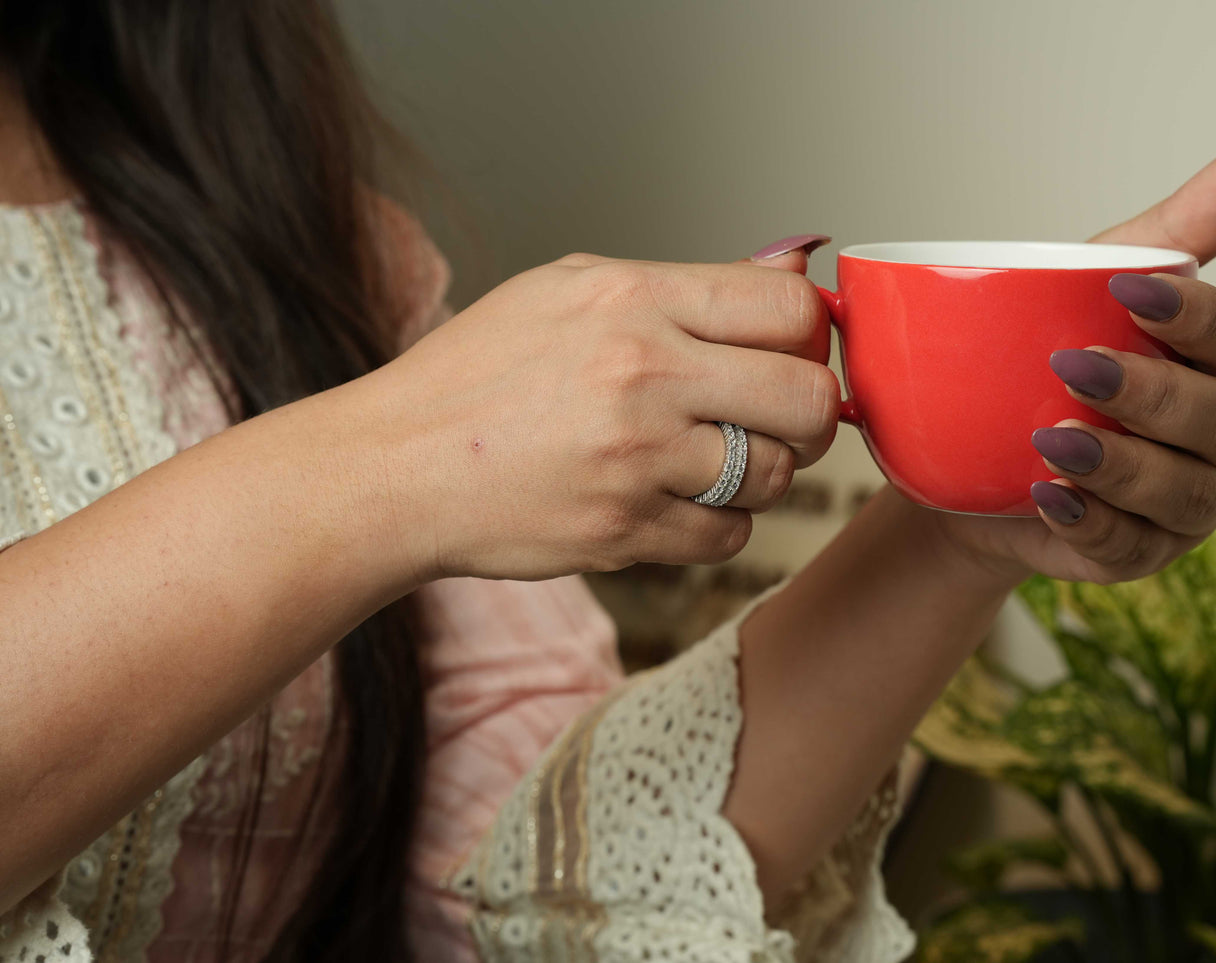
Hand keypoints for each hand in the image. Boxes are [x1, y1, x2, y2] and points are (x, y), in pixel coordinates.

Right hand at [365, 253, 835, 580]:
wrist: (396, 466)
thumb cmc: (478, 374)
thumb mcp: (570, 290)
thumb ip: (688, 284)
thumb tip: (793, 268)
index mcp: (632, 301)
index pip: (788, 309)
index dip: (811, 334)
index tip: (793, 351)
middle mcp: (643, 376)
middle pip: (808, 400)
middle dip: (810, 413)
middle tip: (779, 416)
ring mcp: (635, 462)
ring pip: (775, 477)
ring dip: (760, 473)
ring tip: (710, 460)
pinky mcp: (624, 533)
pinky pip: (729, 537)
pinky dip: (717, 523)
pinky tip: (674, 500)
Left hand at [923, 125, 1215, 585]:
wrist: (970, 456)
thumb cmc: (1049, 359)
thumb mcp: (1094, 285)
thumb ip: (1176, 228)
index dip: (1192, 316)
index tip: (1128, 293)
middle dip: (1152, 395)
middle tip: (1073, 367)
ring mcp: (1188, 504)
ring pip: (1184, 493)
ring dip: (1122, 467)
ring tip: (1054, 441)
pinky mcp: (1141, 555)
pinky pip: (1130, 547)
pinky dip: (1090, 522)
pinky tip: (1047, 496)